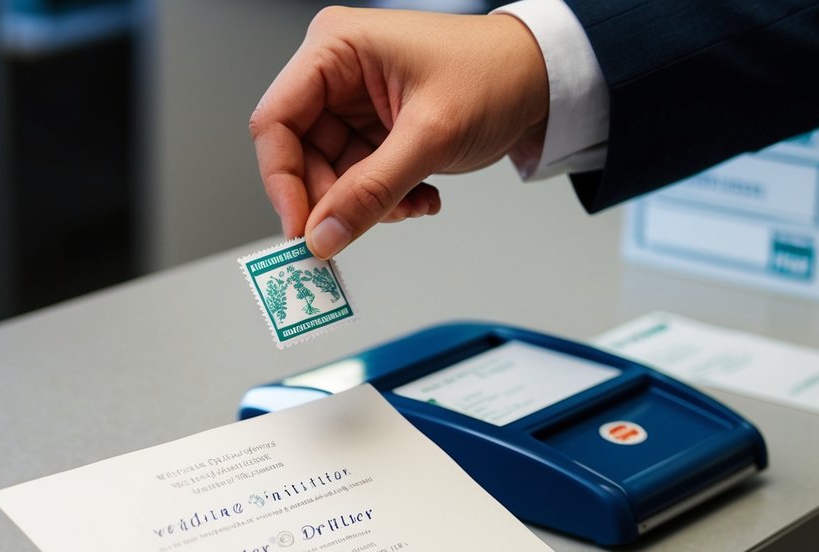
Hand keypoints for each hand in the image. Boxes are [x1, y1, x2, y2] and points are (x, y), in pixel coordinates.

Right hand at [249, 7, 548, 257]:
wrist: (542, 82)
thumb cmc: (496, 74)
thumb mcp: (430, 136)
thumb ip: (372, 191)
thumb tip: (324, 235)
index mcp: (336, 49)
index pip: (276, 121)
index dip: (281, 181)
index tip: (300, 228)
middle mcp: (336, 73)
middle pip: (299, 155)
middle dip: (332, 199)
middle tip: (356, 229)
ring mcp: (353, 104)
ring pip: (329, 176)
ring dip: (367, 204)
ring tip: (412, 204)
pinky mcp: (372, 130)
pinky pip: (357, 181)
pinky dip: (384, 200)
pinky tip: (420, 196)